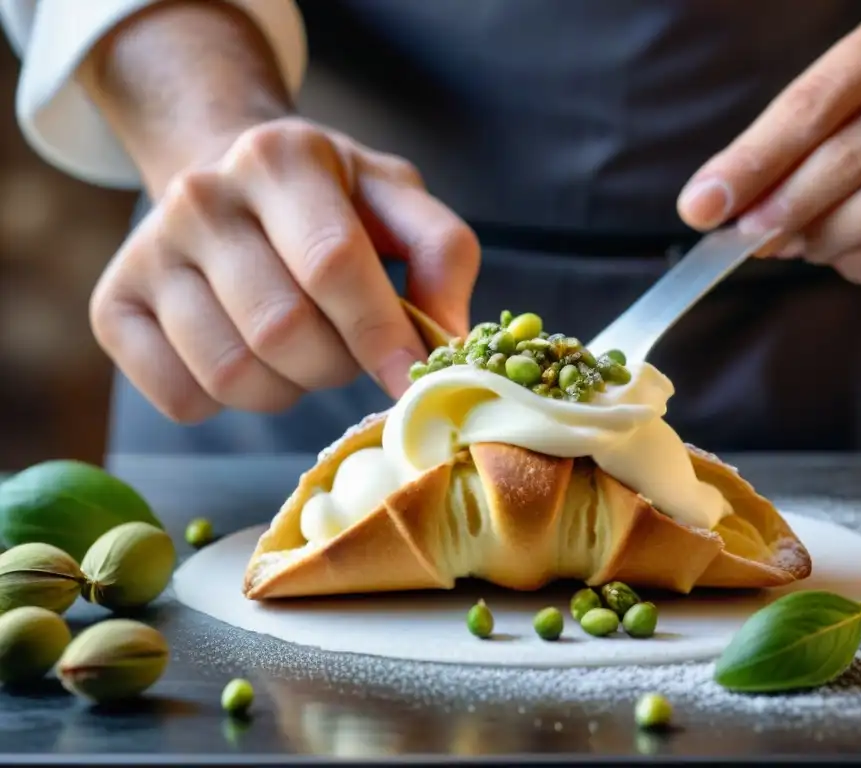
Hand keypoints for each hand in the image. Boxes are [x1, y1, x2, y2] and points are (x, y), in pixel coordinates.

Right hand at [90, 118, 479, 421]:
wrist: (228, 180)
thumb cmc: (329, 200)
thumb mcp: (396, 199)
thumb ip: (442, 254)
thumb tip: (450, 341)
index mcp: (279, 157)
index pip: (331, 264)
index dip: (380, 335)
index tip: (411, 378)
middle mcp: (200, 197)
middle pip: (282, 331)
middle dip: (336, 363)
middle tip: (348, 346)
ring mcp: (147, 252)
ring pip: (232, 374)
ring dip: (286, 386)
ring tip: (300, 347)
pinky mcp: (113, 306)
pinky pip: (182, 397)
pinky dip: (229, 402)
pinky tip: (249, 356)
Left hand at [677, 3, 860, 336]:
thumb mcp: (832, 138)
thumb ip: (778, 161)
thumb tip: (709, 202)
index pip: (817, 98)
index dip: (753, 158)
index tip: (702, 205)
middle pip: (847, 151)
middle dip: (780, 206)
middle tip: (745, 239)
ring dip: (822, 239)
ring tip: (804, 245)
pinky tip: (852, 259)